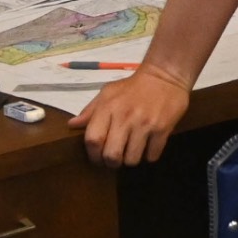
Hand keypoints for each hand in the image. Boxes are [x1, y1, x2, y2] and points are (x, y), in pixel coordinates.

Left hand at [74, 70, 190, 166]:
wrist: (166, 75)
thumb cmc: (134, 86)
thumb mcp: (109, 92)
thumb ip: (91, 110)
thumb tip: (72, 125)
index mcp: (108, 108)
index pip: (93, 140)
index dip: (93, 155)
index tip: (97, 158)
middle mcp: (125, 117)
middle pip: (112, 155)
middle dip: (112, 163)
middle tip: (116, 159)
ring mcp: (144, 124)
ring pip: (132, 159)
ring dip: (131, 159)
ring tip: (133, 152)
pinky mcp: (162, 129)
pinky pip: (152, 155)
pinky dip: (150, 155)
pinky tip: (149, 146)